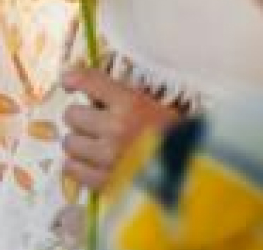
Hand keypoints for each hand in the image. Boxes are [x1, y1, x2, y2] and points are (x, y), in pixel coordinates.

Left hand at [61, 67, 183, 190]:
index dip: (73, 79)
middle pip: (72, 115)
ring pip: (69, 142)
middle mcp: (116, 128)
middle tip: (93, 124)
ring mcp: (108, 157)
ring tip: (94, 146)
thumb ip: (118, 96)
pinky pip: (72, 169)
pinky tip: (89, 164)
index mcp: (130, 104)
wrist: (194, 174)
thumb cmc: (174, 137)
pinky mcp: (106, 183)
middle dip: (81, 119)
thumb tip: (82, 86)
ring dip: (79, 143)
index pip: (88, 81)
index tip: (68, 82)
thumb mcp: (151, 105)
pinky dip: (77, 166)